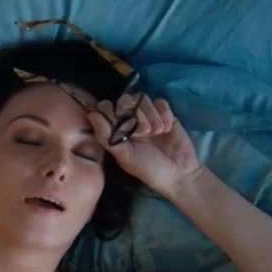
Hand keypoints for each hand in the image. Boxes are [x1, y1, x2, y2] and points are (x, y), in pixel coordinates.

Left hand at [87, 94, 205, 199]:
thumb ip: (106, 137)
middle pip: (124, 99)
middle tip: (144, 133)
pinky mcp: (164, 113)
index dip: (112, 113)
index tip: (123, 128)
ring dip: (151, 115)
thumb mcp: (125, 157)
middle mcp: (129, 120)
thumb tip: (92, 114)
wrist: (179, 173)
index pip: (105, 107)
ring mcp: (147, 115)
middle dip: (134, 115)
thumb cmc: (148, 169)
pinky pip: (160, 102)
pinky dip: (164, 114)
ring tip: (157, 133)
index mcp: (115, 130)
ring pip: (142, 98)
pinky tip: (167, 128)